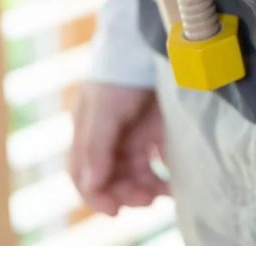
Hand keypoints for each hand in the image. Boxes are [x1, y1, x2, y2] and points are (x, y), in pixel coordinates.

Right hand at [68, 82, 168, 215]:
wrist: (153, 43)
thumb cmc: (121, 73)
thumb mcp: (104, 108)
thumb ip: (96, 147)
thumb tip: (91, 185)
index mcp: (88, 133)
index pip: (83, 174)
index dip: (96, 196)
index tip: (115, 210)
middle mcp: (108, 137)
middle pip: (111, 178)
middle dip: (126, 193)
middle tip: (146, 199)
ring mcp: (133, 134)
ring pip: (134, 175)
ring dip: (144, 189)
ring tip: (162, 193)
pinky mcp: (156, 131)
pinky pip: (156, 163)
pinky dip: (162, 176)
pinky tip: (172, 182)